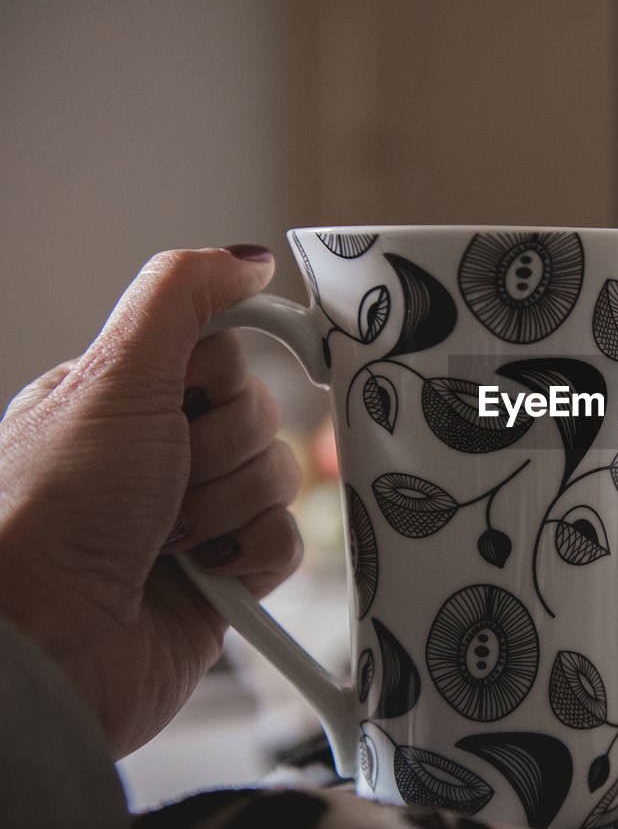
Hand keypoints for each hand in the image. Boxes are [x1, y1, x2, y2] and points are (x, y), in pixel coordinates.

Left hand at [0, 247, 302, 756]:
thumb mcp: (114, 375)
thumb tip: (248, 257)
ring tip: (167, 538)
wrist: (47, 642)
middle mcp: (161, 452)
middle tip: (160, 482)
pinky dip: (250, 556)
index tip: (197, 395)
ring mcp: (195, 515)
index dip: (220, 378)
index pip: (227, 354)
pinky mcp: (225, 575)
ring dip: (228, 508)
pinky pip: (286, 543)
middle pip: (262, 416)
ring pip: (280, 479)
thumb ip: (182, 297)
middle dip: (219, 453)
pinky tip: (201, 572)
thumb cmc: (54, 510)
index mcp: (128, 396)